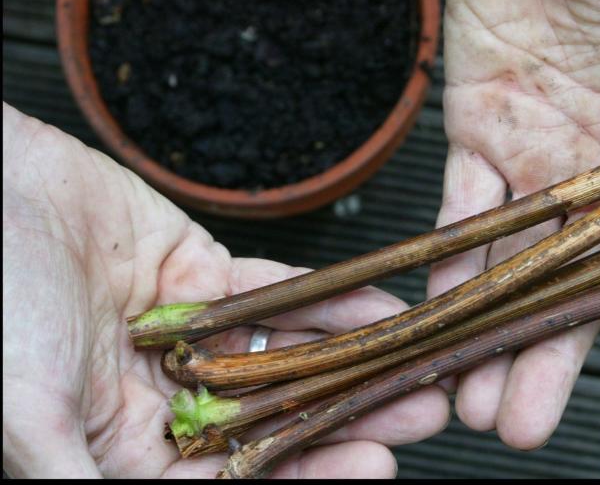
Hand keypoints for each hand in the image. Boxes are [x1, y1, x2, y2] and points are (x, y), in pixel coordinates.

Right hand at [2, 102, 448, 477]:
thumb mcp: (29, 418)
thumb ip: (89, 481)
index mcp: (122, 449)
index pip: (234, 480)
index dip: (307, 477)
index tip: (375, 469)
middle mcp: (161, 399)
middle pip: (275, 418)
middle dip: (351, 416)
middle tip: (424, 411)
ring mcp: (185, 334)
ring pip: (285, 354)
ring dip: (353, 357)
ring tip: (421, 357)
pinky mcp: (197, 272)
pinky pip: (272, 290)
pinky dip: (325, 298)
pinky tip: (378, 304)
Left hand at [432, 0, 599, 448]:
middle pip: (584, 280)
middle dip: (555, 356)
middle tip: (525, 427)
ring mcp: (540, 154)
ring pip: (519, 262)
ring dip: (496, 330)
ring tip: (475, 401)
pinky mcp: (478, 131)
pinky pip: (463, 211)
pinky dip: (451, 264)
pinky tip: (439, 320)